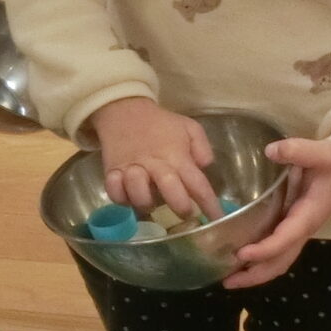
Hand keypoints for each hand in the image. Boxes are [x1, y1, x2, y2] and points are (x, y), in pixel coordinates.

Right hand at [91, 97, 222, 219]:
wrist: (124, 110)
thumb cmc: (161, 123)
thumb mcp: (189, 127)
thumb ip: (202, 147)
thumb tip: (204, 167)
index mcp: (177, 157)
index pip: (198, 185)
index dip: (209, 205)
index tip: (218, 220)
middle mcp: (156, 166)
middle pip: (170, 192)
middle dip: (180, 208)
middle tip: (185, 213)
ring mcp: (132, 170)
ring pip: (139, 196)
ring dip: (146, 202)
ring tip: (150, 199)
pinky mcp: (112, 172)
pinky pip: (114, 193)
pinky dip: (120, 197)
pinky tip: (126, 193)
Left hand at [225, 139, 330, 288]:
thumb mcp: (322, 152)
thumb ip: (299, 150)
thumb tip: (271, 151)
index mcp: (309, 214)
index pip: (286, 237)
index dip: (266, 249)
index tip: (242, 254)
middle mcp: (304, 228)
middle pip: (281, 261)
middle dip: (256, 274)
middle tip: (226, 282)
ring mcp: (299, 230)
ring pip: (280, 260)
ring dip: (256, 272)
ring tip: (228, 279)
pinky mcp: (294, 226)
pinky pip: (278, 251)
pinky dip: (260, 261)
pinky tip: (239, 261)